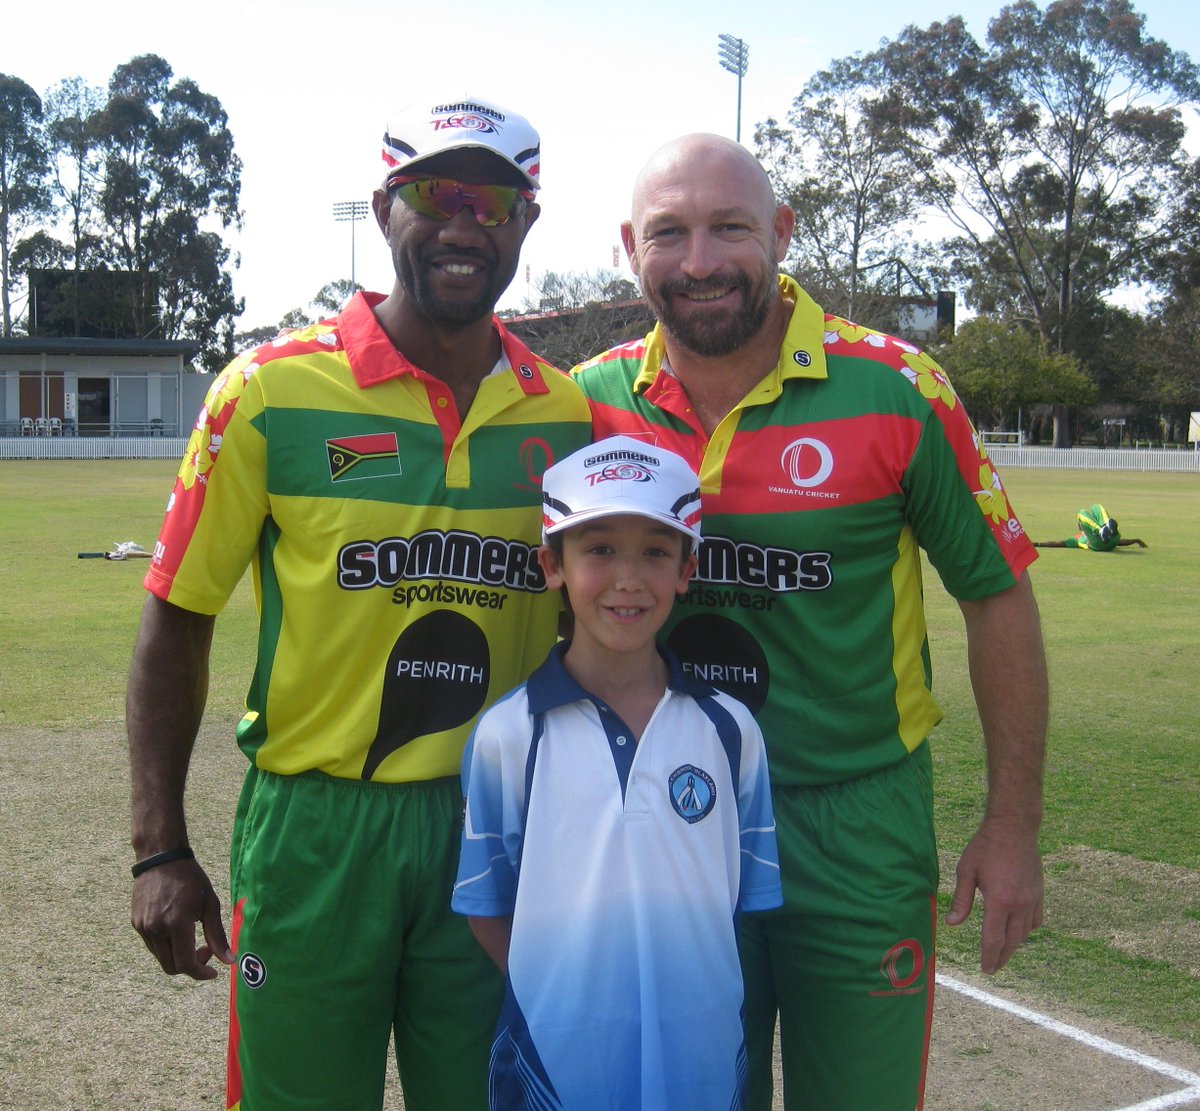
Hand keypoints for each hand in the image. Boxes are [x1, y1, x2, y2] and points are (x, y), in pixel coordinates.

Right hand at [131, 858, 233, 980]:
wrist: (161, 858)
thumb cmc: (191, 878)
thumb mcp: (210, 904)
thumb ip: (218, 935)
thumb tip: (229, 960)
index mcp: (176, 924)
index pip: (186, 964)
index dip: (201, 973)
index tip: (214, 972)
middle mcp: (155, 930)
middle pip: (171, 967)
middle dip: (191, 966)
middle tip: (206, 951)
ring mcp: (143, 928)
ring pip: (161, 958)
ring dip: (178, 956)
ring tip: (192, 938)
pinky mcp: (136, 924)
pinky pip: (153, 946)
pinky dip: (167, 947)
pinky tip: (178, 931)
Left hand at [945, 816, 1042, 973]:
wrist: (1014, 828)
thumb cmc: (985, 847)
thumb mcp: (966, 870)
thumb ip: (961, 900)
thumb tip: (952, 924)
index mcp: (999, 901)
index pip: (994, 938)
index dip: (989, 956)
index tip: (985, 970)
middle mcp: (1019, 904)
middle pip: (1012, 941)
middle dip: (1001, 957)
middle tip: (992, 968)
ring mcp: (1033, 900)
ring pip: (1025, 933)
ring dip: (1014, 945)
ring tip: (1002, 952)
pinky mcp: (1039, 893)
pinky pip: (1036, 920)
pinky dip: (1027, 930)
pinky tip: (1019, 932)